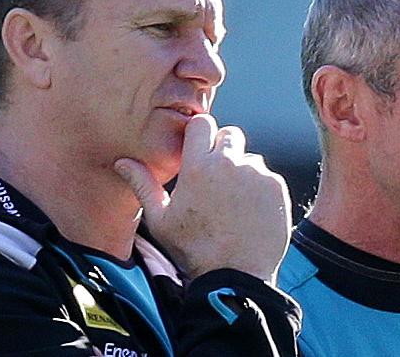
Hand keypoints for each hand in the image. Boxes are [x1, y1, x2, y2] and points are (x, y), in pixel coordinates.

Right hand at [114, 114, 291, 283]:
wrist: (235, 277)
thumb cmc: (193, 250)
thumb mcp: (161, 220)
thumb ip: (143, 185)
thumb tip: (123, 162)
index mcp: (197, 167)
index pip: (202, 123)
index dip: (201, 134)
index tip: (200, 149)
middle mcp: (228, 163)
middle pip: (230, 135)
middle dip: (224, 150)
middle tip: (218, 178)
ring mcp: (256, 174)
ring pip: (250, 158)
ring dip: (243, 171)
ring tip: (235, 202)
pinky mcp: (276, 187)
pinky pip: (267, 176)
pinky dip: (261, 189)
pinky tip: (251, 211)